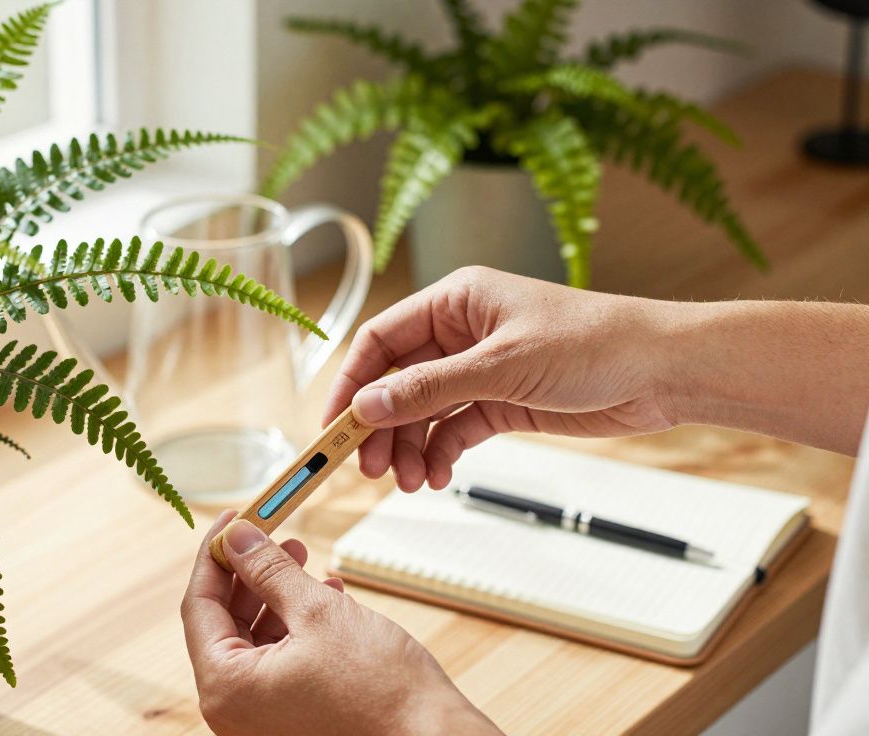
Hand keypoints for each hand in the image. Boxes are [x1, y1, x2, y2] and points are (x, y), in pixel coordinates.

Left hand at [181, 512, 499, 735]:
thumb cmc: (380, 690)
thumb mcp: (317, 612)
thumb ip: (268, 571)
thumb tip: (236, 537)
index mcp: (226, 687)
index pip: (198, 606)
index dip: (214, 555)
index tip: (231, 519)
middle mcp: (233, 709)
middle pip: (223, 622)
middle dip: (250, 574)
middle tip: (272, 534)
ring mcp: (260, 717)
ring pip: (253, 639)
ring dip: (276, 596)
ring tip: (304, 560)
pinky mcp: (287, 717)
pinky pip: (276, 661)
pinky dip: (293, 626)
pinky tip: (323, 595)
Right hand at [324, 266, 676, 490]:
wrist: (663, 371)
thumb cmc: (594, 344)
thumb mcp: (502, 366)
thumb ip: (430, 388)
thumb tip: (367, 405)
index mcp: (455, 302)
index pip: (380, 340)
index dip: (351, 383)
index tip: (333, 425)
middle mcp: (461, 334)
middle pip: (396, 382)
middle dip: (380, 426)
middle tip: (369, 468)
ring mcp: (481, 370)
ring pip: (423, 412)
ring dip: (409, 447)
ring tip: (409, 481)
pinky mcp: (502, 403)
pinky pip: (454, 430)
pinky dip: (441, 454)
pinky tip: (438, 476)